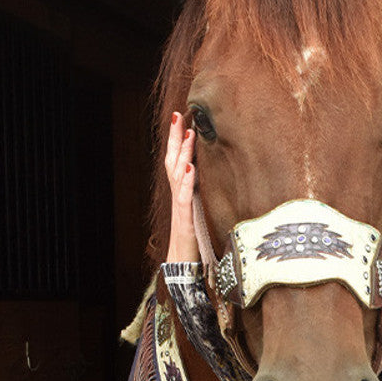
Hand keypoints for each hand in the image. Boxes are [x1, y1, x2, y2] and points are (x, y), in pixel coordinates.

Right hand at [165, 112, 198, 261]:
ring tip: (188, 135)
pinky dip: (186, 182)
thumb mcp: (199, 210)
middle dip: (175, 139)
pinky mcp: (185, 220)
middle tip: (179, 116)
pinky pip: (184, 198)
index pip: (178, 161)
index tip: (182, 119)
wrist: (183, 264)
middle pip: (173, 162)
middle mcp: (179, 196)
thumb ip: (201, 193)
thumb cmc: (193, 238)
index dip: (178, 141)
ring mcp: (180, 207)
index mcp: (183, 192)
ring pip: (178, 176)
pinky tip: (190, 169)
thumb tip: (208, 176)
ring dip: (183, 154)